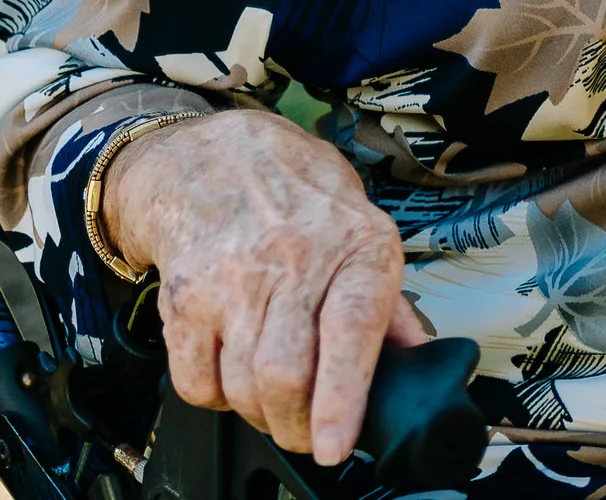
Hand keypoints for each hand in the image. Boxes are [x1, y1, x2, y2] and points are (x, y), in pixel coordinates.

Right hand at [102, 108, 423, 464]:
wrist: (216, 159)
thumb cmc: (302, 201)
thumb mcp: (364, 233)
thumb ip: (390, 304)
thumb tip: (420, 363)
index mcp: (357, 247)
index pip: (351, 330)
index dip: (343, 397)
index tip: (335, 445)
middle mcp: (295, 260)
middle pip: (286, 375)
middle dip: (297, 424)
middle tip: (306, 432)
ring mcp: (234, 280)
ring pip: (242, 385)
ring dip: (260, 414)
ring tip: (273, 402)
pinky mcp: (185, 299)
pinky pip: (195, 381)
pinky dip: (215, 398)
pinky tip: (232, 376)